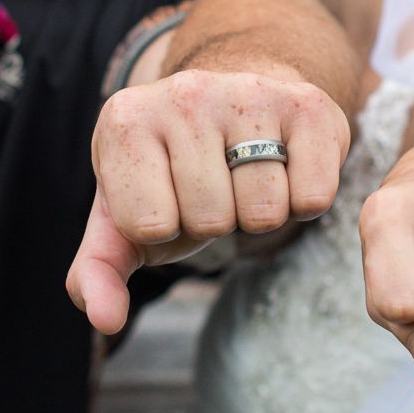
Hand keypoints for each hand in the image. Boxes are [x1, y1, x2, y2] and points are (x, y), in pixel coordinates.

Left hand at [66, 68, 350, 333]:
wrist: (232, 106)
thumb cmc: (171, 176)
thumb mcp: (123, 218)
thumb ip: (100, 269)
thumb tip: (104, 320)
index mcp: (126, 122)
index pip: (149, 225)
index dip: (165, 227)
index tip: (169, 196)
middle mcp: (185, 94)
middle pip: (211, 218)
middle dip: (215, 220)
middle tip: (214, 187)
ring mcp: (249, 92)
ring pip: (264, 210)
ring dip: (259, 212)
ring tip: (245, 178)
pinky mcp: (308, 105)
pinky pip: (313, 197)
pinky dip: (302, 201)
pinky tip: (284, 169)